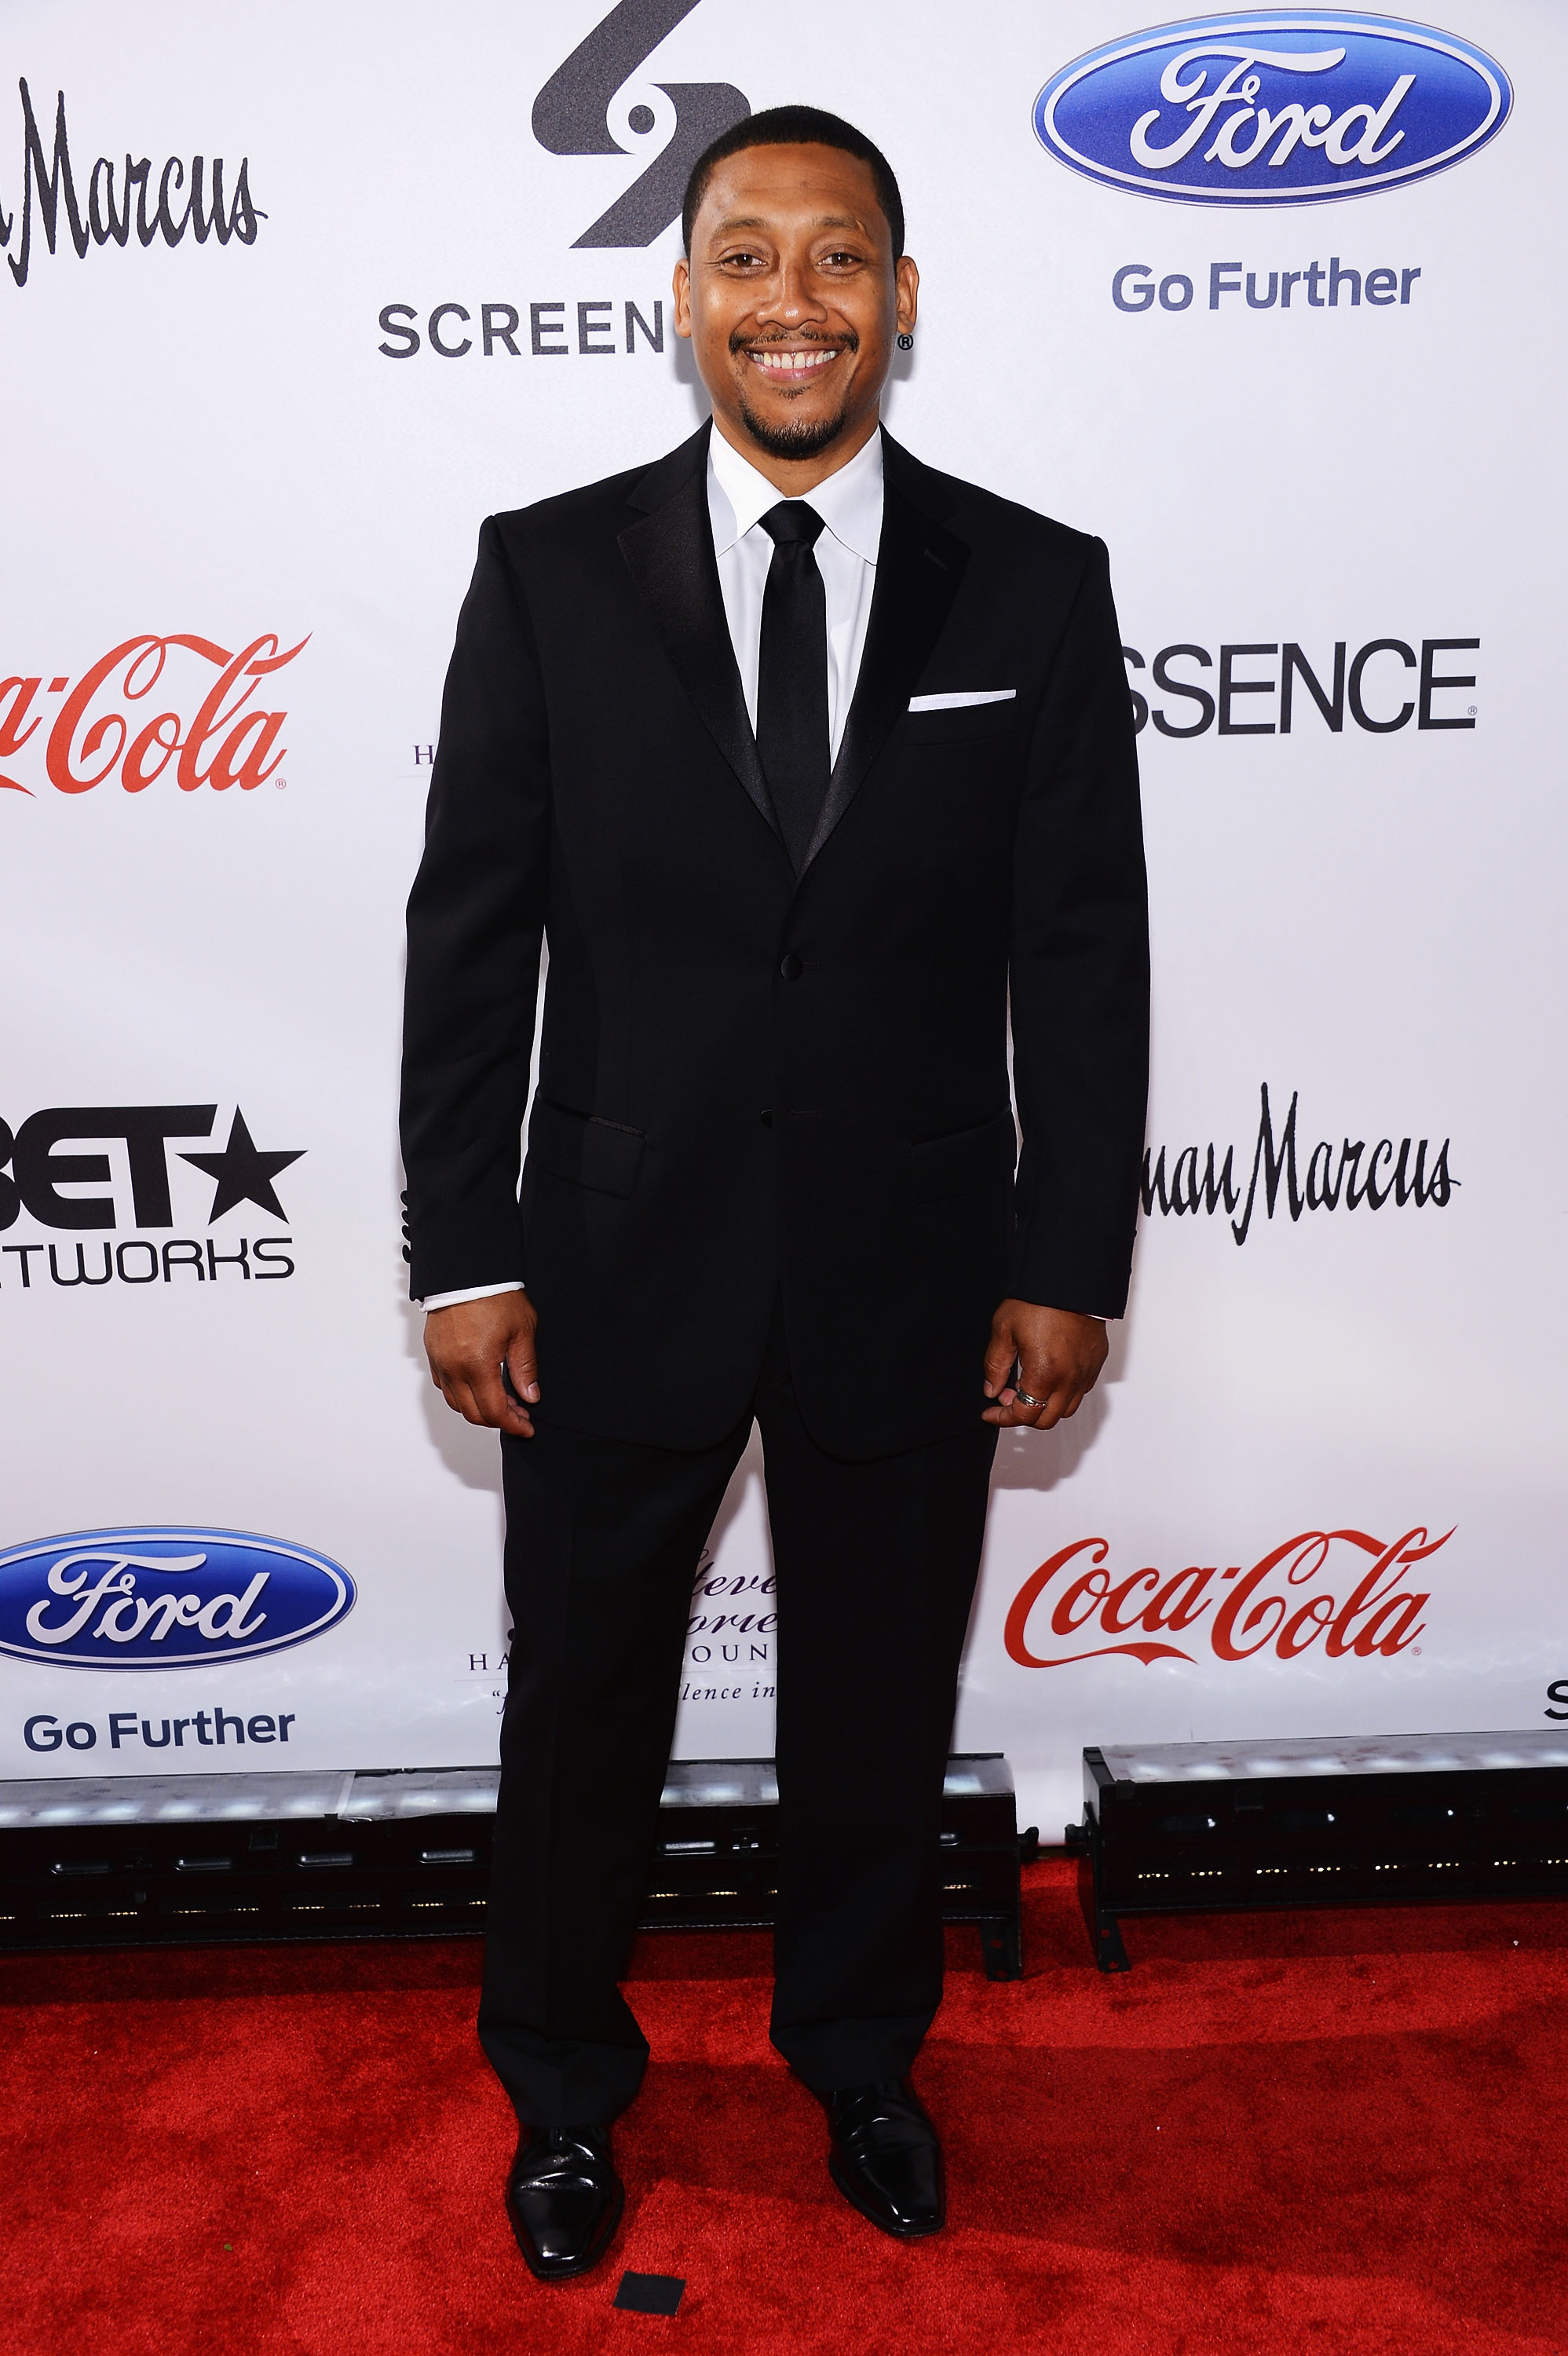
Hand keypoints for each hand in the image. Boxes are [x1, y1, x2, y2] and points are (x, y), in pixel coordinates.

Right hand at [424, 1292, 539, 1437]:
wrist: (465, 1270)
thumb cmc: (494, 1294)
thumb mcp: (522, 1330)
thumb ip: (525, 1368)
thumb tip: (529, 1396)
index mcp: (477, 1365)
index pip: (494, 1411)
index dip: (513, 1424)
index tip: (526, 1427)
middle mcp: (454, 1368)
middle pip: (473, 1413)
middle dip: (498, 1420)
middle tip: (519, 1414)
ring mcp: (440, 1362)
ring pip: (456, 1403)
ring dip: (479, 1409)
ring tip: (502, 1401)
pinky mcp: (433, 1353)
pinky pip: (444, 1386)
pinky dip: (461, 1394)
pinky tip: (479, 1386)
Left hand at [982, 1299, 1107, 1429]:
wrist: (1070, 1279)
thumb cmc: (1038, 1300)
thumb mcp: (1004, 1331)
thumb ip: (995, 1365)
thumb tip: (991, 1389)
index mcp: (1045, 1374)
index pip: (1023, 1415)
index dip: (1002, 1418)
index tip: (990, 1412)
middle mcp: (1069, 1379)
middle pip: (1047, 1420)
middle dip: (1023, 1415)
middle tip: (1007, 1396)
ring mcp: (1086, 1372)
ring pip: (1067, 1409)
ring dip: (1045, 1406)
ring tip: (1028, 1385)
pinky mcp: (1096, 1362)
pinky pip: (1081, 1390)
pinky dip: (1063, 1393)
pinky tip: (1049, 1375)